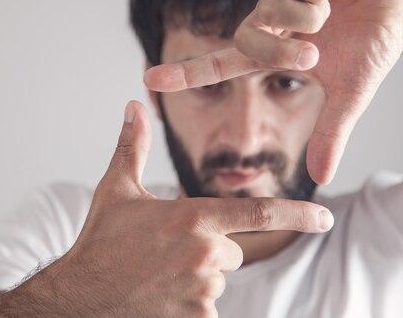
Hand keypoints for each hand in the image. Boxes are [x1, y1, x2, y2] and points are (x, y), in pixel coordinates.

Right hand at [46, 101, 332, 317]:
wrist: (77, 297)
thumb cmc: (99, 242)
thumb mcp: (116, 190)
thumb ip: (132, 146)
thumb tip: (133, 105)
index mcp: (193, 217)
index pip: (259, 213)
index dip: (298, 214)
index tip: (326, 217)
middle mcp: (204, 253)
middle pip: (232, 251)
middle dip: (209, 250)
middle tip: (166, 253)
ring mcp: (201, 291)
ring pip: (217, 281)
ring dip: (196, 278)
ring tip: (156, 277)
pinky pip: (208, 311)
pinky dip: (190, 305)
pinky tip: (159, 298)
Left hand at [144, 0, 402, 184]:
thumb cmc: (372, 47)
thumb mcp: (348, 95)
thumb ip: (330, 133)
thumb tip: (322, 176)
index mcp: (272, 50)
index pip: (221, 63)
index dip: (186, 73)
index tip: (150, 80)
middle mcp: (269, 18)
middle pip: (249, 37)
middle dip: (284, 51)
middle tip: (316, 53)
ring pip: (275, 6)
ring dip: (312, 16)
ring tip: (333, 9)